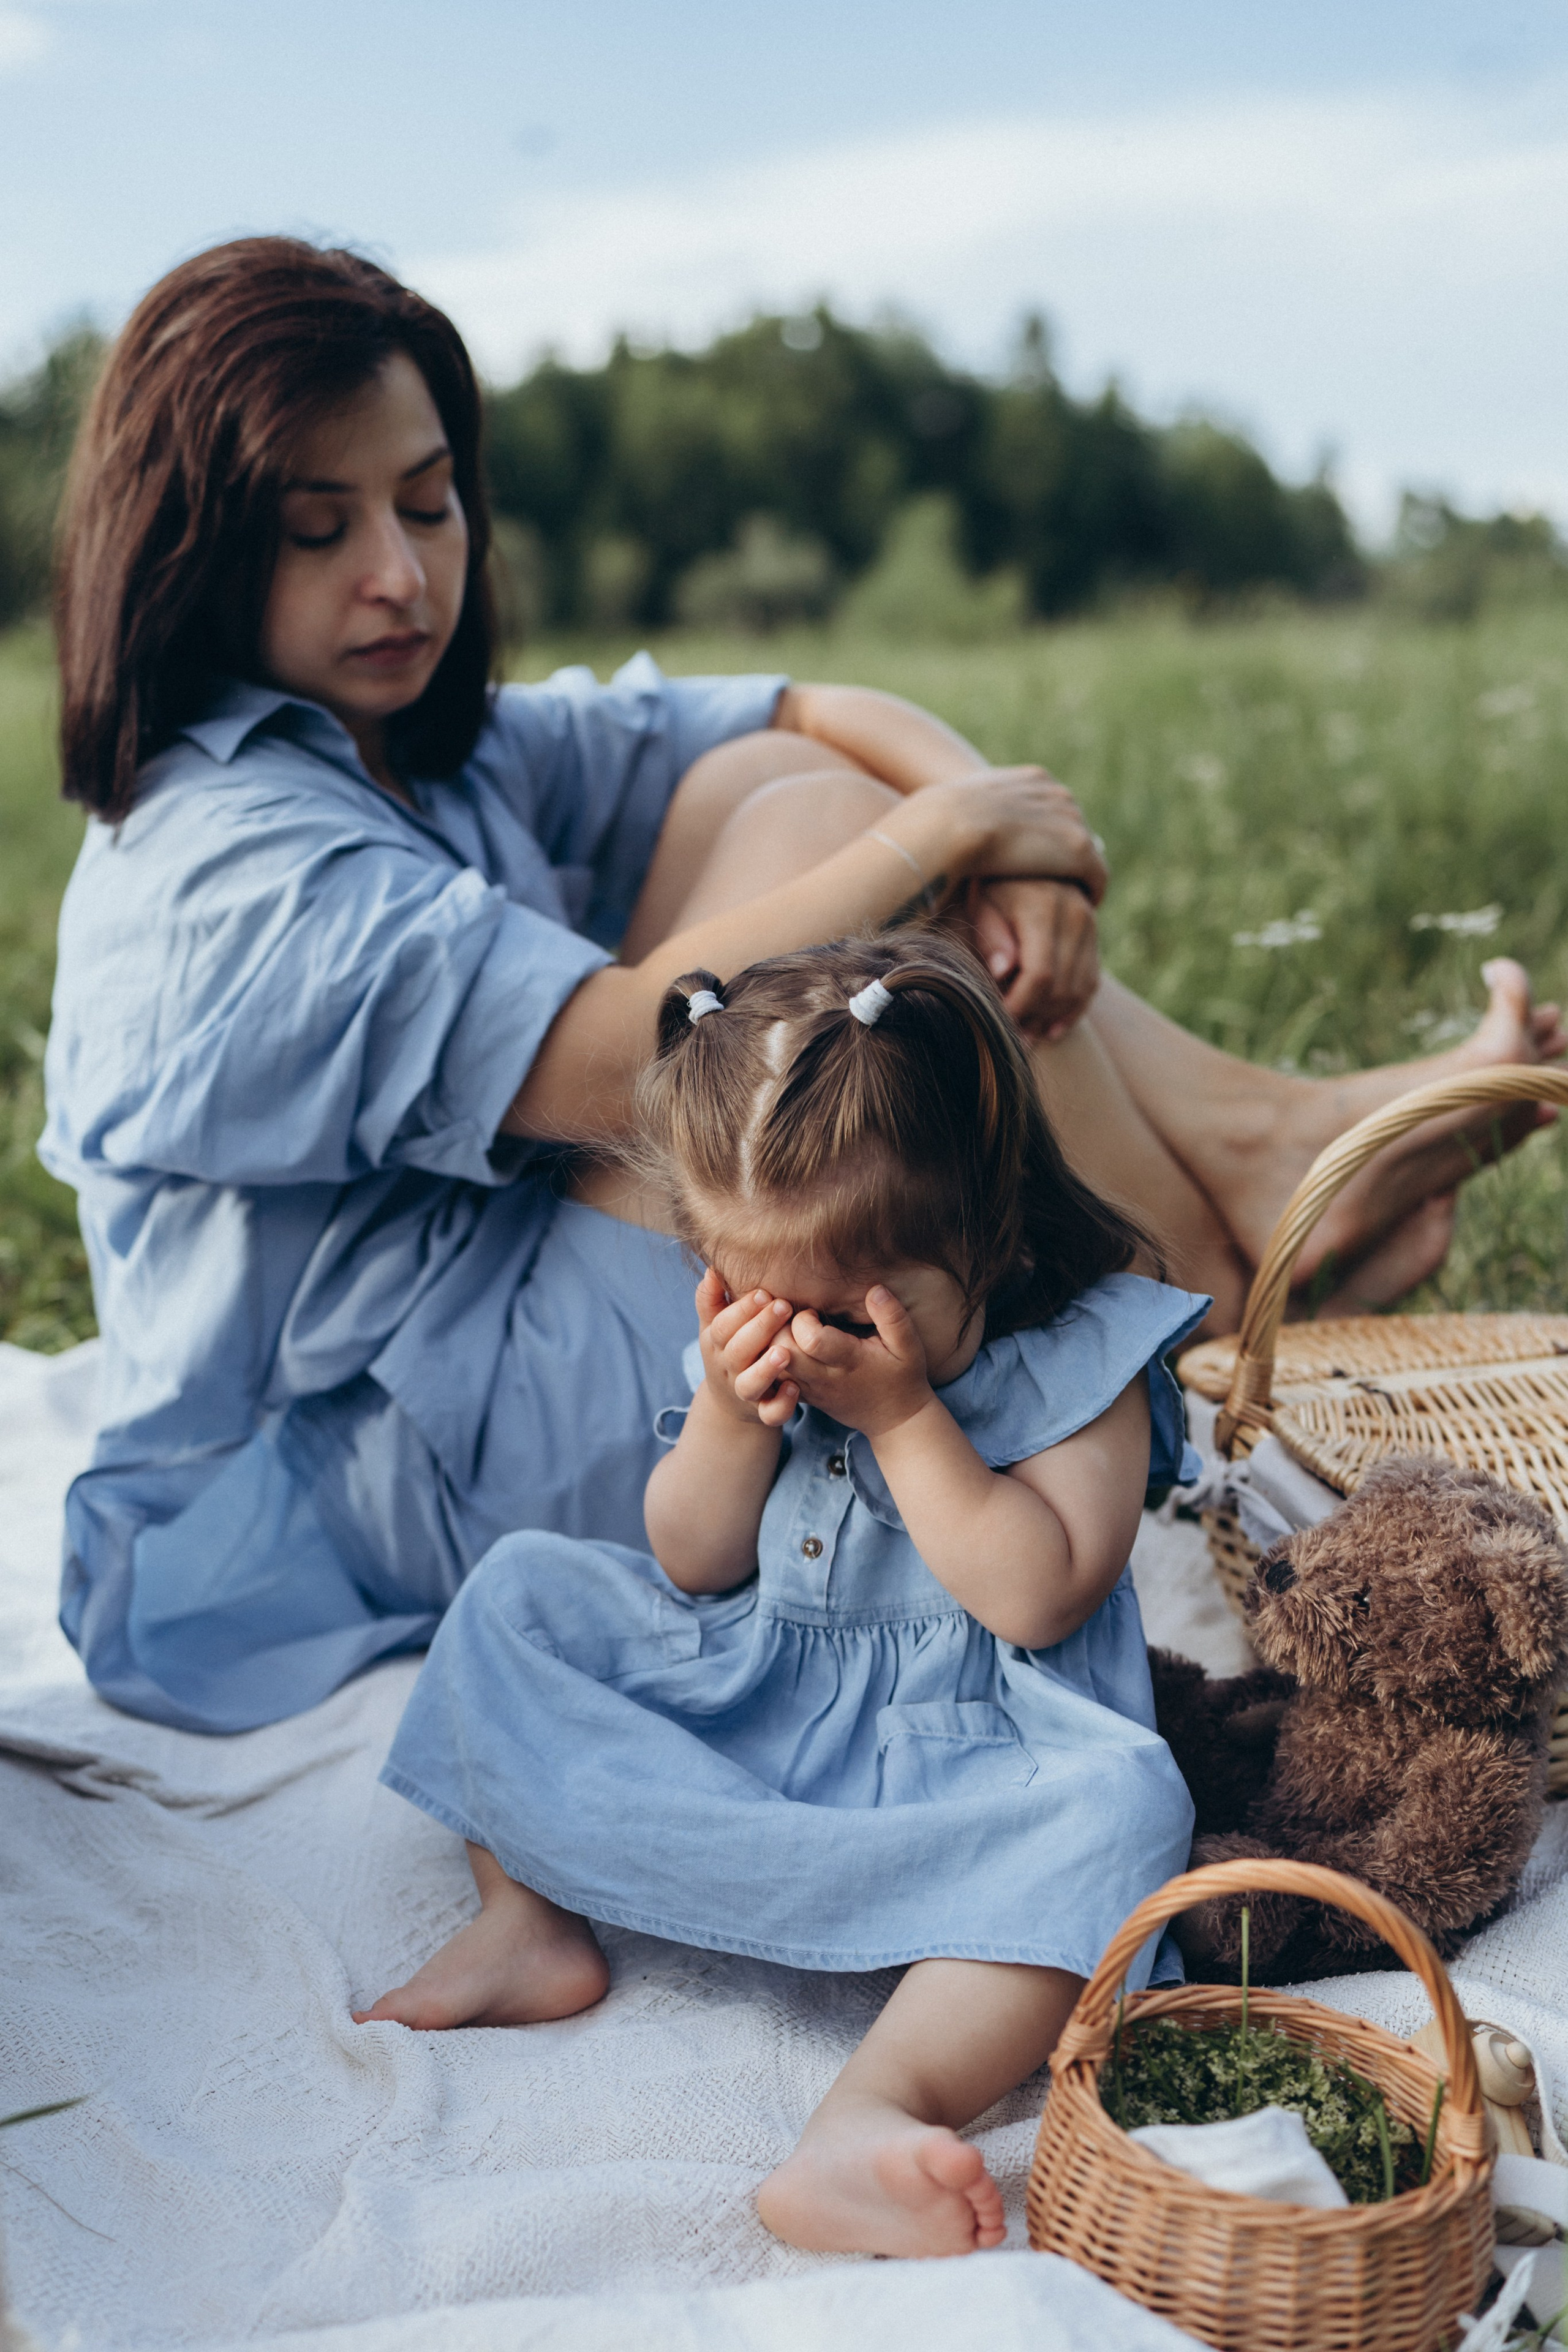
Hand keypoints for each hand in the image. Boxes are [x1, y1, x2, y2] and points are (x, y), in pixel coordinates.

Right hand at [695, 1268, 799, 1427]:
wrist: (729, 1403)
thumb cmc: (729, 1351)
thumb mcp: (714, 1327)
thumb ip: (711, 1300)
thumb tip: (712, 1270)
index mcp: (716, 1344)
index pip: (723, 1326)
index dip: (742, 1309)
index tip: (764, 1292)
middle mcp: (728, 1368)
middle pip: (737, 1350)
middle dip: (759, 1328)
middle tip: (783, 1306)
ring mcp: (745, 1392)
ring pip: (750, 1385)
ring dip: (765, 1369)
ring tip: (784, 1352)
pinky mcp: (762, 1413)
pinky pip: (770, 1414)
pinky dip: (781, 1404)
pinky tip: (794, 1388)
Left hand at [775, 1286, 934, 1437]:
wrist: (895, 1419)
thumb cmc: (902, 1376)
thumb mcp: (909, 1346)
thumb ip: (893, 1316)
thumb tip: (874, 1289)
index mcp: (849, 1362)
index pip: (809, 1339)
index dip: (803, 1319)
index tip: (814, 1312)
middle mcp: (824, 1379)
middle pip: (782, 1352)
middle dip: (779, 1328)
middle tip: (791, 1317)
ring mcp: (811, 1391)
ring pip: (773, 1368)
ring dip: (773, 1345)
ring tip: (786, 1331)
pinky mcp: (804, 1397)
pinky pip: (775, 1381)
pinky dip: (772, 1363)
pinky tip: (786, 1349)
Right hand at [901, 767, 1107, 904]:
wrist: (946, 828)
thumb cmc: (937, 826)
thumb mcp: (959, 811)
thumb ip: (977, 817)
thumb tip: (966, 831)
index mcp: (1032, 779)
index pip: (1054, 809)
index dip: (1046, 840)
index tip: (1038, 865)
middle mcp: (1057, 793)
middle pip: (1074, 828)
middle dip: (1065, 858)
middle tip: (1055, 889)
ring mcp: (1071, 819)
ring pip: (1088, 854)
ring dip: (1077, 879)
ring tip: (1066, 907)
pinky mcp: (1080, 849)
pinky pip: (1097, 878)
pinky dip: (1089, 896)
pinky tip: (1075, 916)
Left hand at [969, 876, 1100, 1038]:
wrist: (1023, 859)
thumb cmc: (989, 885)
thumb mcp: (979, 904)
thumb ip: (990, 938)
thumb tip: (1002, 972)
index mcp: (1043, 907)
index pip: (1040, 975)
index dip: (1020, 1006)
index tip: (1001, 1021)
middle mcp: (1075, 915)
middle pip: (1062, 987)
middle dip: (1036, 1018)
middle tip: (1011, 1036)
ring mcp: (1090, 925)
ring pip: (1080, 989)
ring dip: (1053, 1018)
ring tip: (1027, 1036)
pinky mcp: (1094, 934)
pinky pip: (1091, 982)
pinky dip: (1073, 1010)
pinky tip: (1051, 1029)